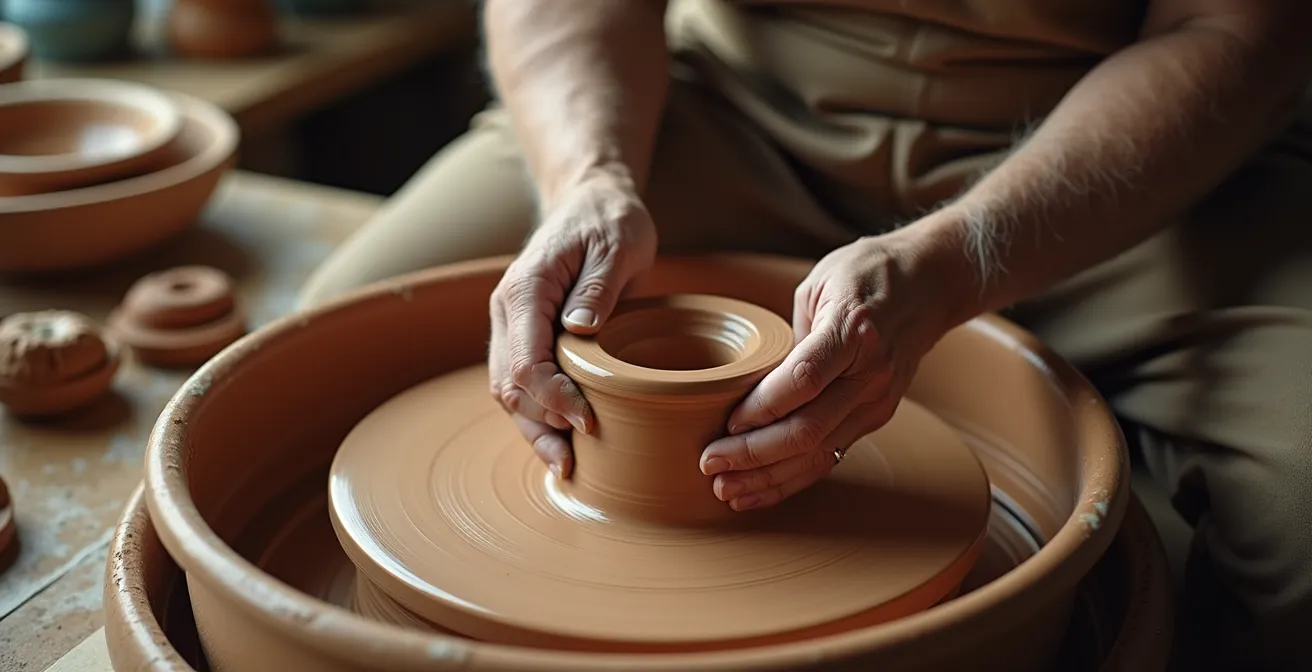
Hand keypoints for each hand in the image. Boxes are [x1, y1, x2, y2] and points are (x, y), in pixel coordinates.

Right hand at [488, 172, 656, 479]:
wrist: (592, 202)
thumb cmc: (609, 220)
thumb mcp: (617, 244)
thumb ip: (598, 287)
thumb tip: (579, 329)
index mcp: (526, 289)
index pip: (527, 361)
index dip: (554, 398)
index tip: (589, 420)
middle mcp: (508, 311)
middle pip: (510, 386)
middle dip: (541, 425)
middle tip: (580, 456)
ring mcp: (512, 327)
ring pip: (509, 392)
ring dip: (534, 430)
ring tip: (566, 466)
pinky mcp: (526, 338)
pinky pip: (522, 386)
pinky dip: (537, 417)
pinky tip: (560, 445)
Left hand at [699, 232, 957, 510]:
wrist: (932, 283)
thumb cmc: (866, 274)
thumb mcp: (818, 284)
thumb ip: (789, 337)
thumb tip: (752, 386)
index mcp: (853, 330)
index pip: (803, 381)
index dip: (762, 408)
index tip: (726, 423)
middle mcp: (871, 373)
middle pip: (808, 428)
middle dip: (754, 453)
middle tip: (710, 463)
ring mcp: (878, 400)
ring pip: (818, 453)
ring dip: (768, 477)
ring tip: (727, 489)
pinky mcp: (878, 416)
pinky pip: (831, 455)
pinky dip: (793, 477)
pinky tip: (760, 489)